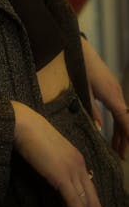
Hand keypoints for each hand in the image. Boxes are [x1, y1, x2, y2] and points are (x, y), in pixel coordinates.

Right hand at [11, 101, 107, 206]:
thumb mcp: (48, 150)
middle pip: (91, 198)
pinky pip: (74, 201)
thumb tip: (56, 176)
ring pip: (85, 203)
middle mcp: (79, 165)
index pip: (90, 187)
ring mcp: (72, 170)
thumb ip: (56, 163)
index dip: (95, 206)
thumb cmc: (30, 134)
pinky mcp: (61, 176)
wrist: (22, 124)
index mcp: (76, 158)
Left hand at [81, 38, 128, 158]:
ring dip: (121, 132)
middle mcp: (118, 94)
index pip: (126, 120)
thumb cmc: (82, 68)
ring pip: (123, 116)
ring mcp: (116, 91)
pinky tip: (114, 131)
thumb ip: (91, 110)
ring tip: (117, 148)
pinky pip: (119, 109)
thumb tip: (99, 128)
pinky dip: (118, 122)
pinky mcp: (112, 89)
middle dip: (125, 139)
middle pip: (125, 121)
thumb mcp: (84, 90)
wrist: (82, 49)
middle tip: (120, 156)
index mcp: (112, 96)